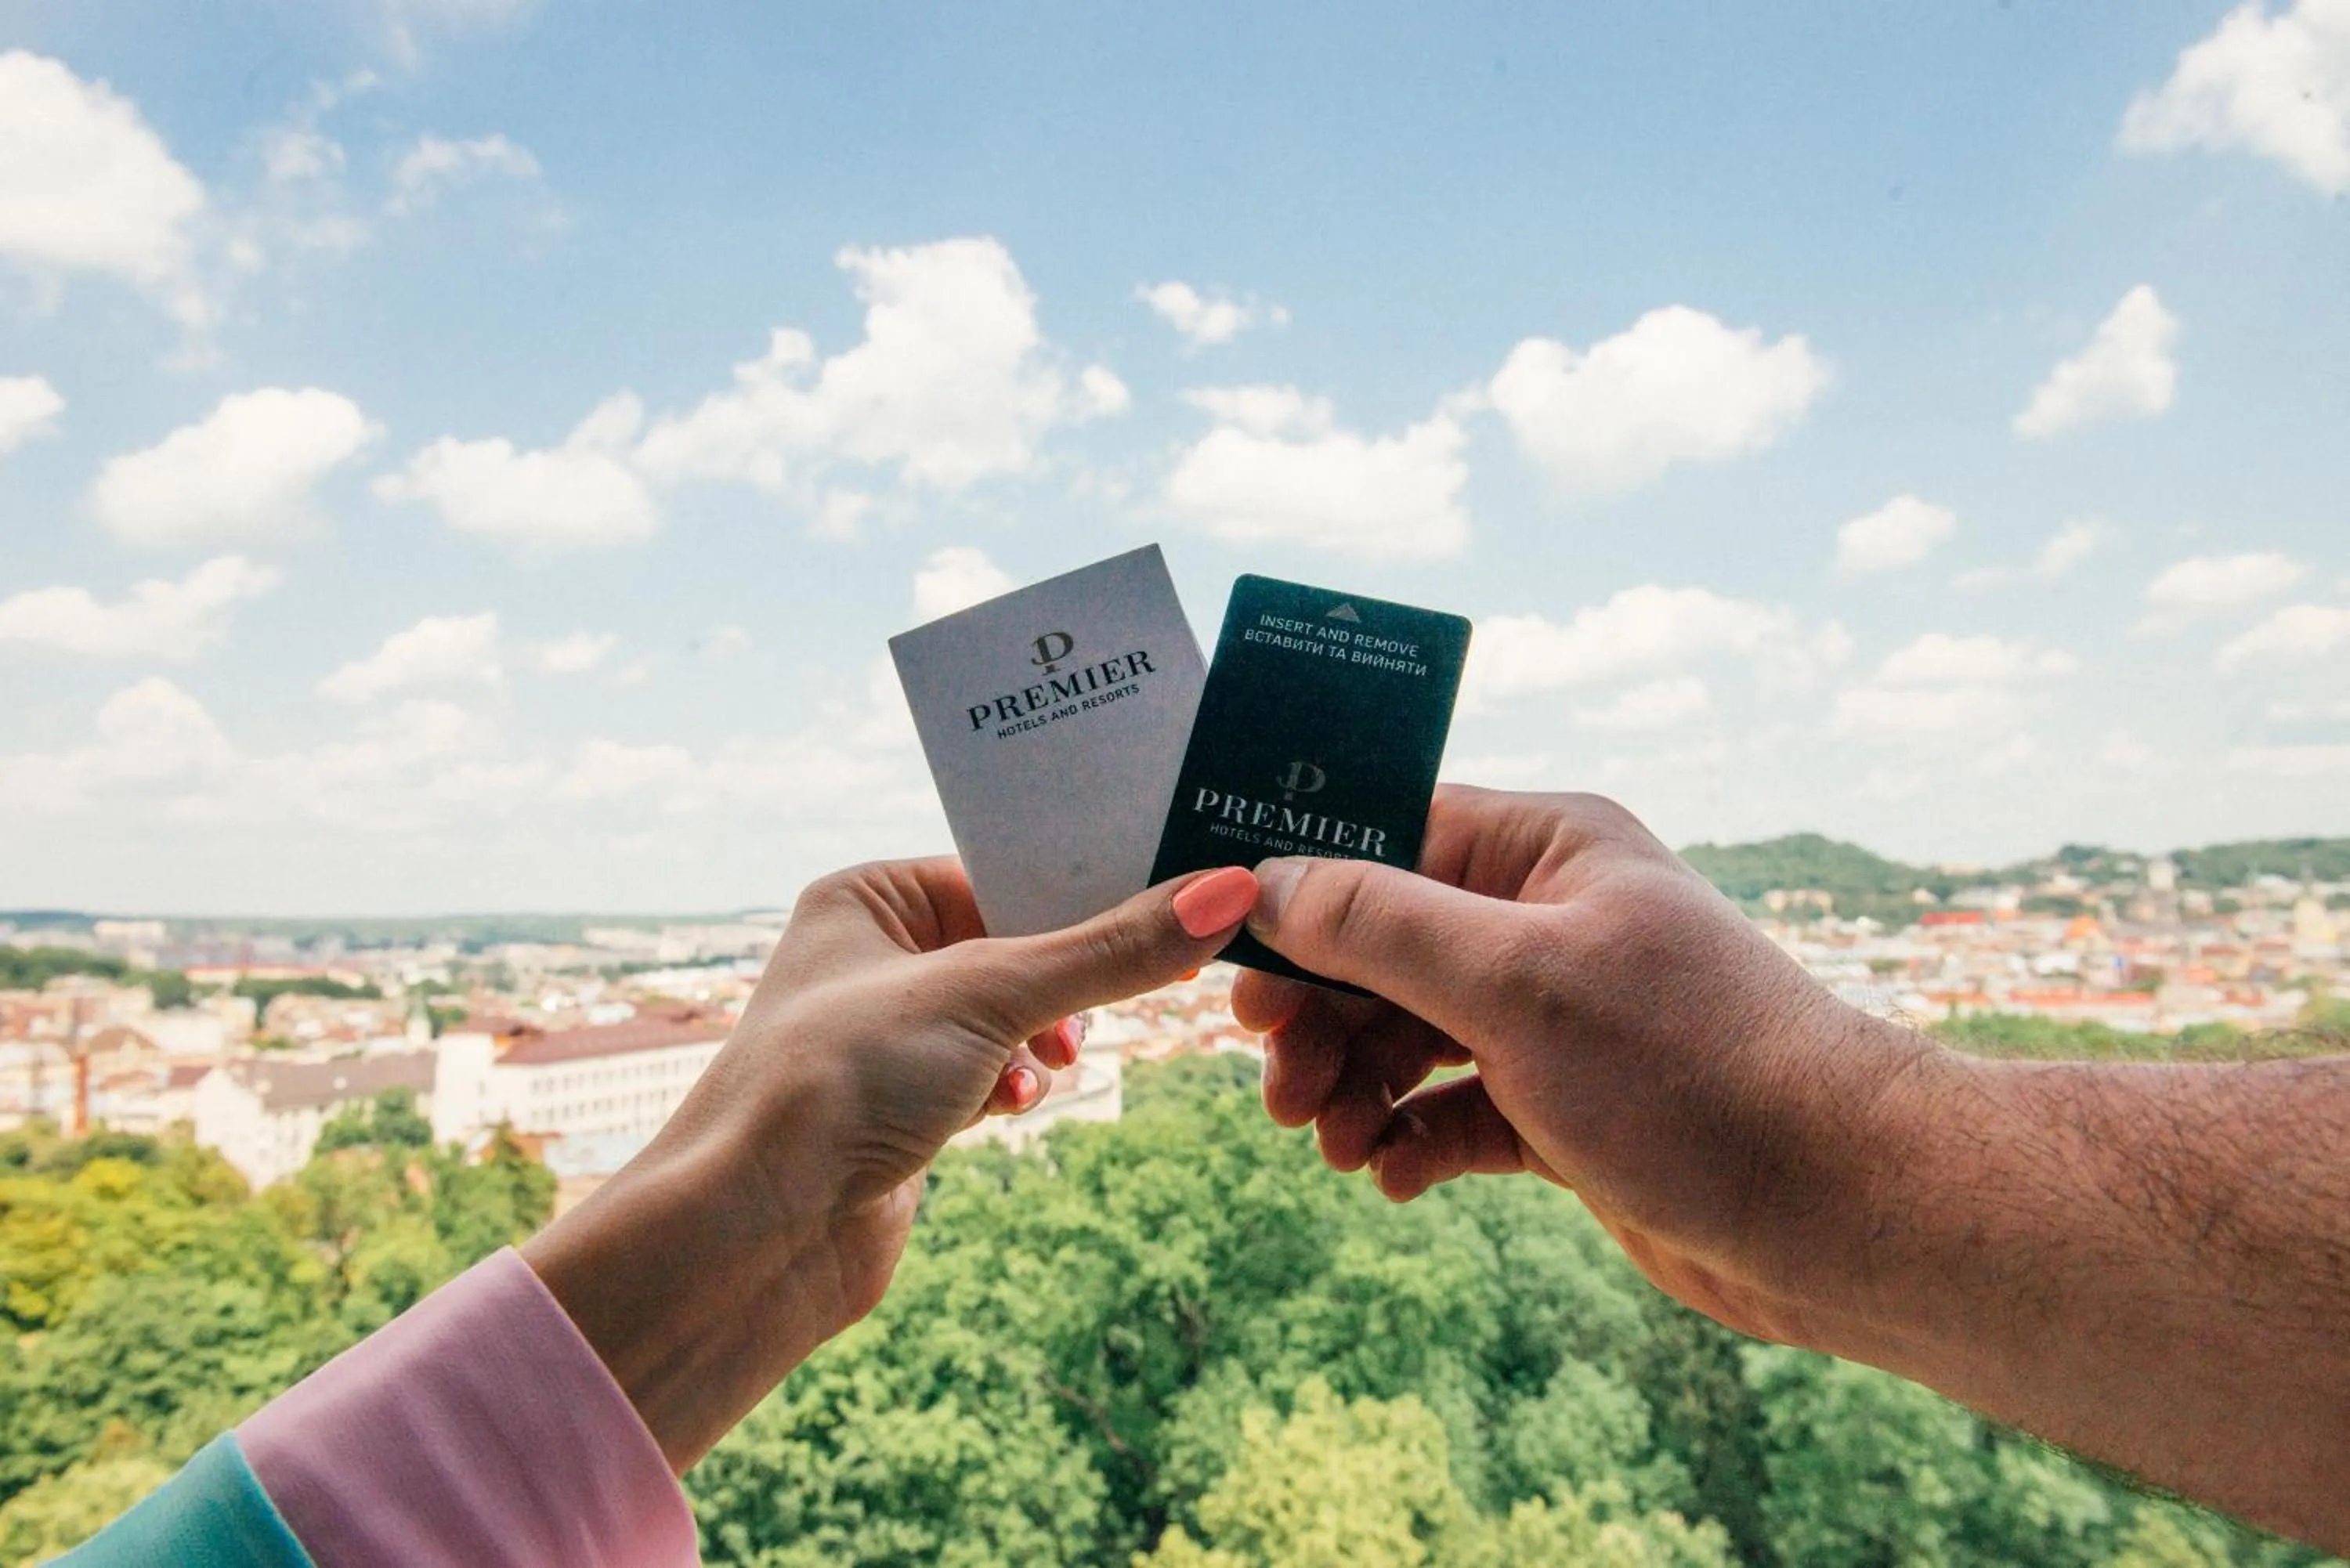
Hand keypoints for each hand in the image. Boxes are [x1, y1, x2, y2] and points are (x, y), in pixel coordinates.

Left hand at [526, 858, 1259, 1469]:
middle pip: (1017, 939)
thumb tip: (1227, 892)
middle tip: (1111, 1000)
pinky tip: (1011, 1105)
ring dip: (1043, 1038)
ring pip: (1011, 1012)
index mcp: (866, 895)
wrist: (756, 1234)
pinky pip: (991, 1071)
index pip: (1004, 867)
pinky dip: (1014, 1084)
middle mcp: (870, 954)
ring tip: (1052, 1061)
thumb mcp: (991, 995)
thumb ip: (1113, 948)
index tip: (1170, 903)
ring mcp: (887, 1035)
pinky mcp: (904, 1107)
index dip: (1082, 891)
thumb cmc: (837, 1083)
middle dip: (1068, 978)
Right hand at [1232, 786, 1946, 1354]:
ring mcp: (1556, 1020)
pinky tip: (1391, 1177)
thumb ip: (1382, 925)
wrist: (1841, 1209)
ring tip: (1331, 1144)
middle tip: (1279, 1087)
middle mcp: (1547, 924)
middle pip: (1382, 948)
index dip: (1303, 895)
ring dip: (1354, 1087)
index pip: (1389, 837)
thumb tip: (1269, 884)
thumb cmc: (1695, 1070)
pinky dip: (1410, 1142)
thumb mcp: (1517, 982)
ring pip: (1407, 1037)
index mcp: (1547, 852)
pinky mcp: (1564, 1109)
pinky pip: (1452, 1113)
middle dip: (1320, 1016)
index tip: (1237, 964)